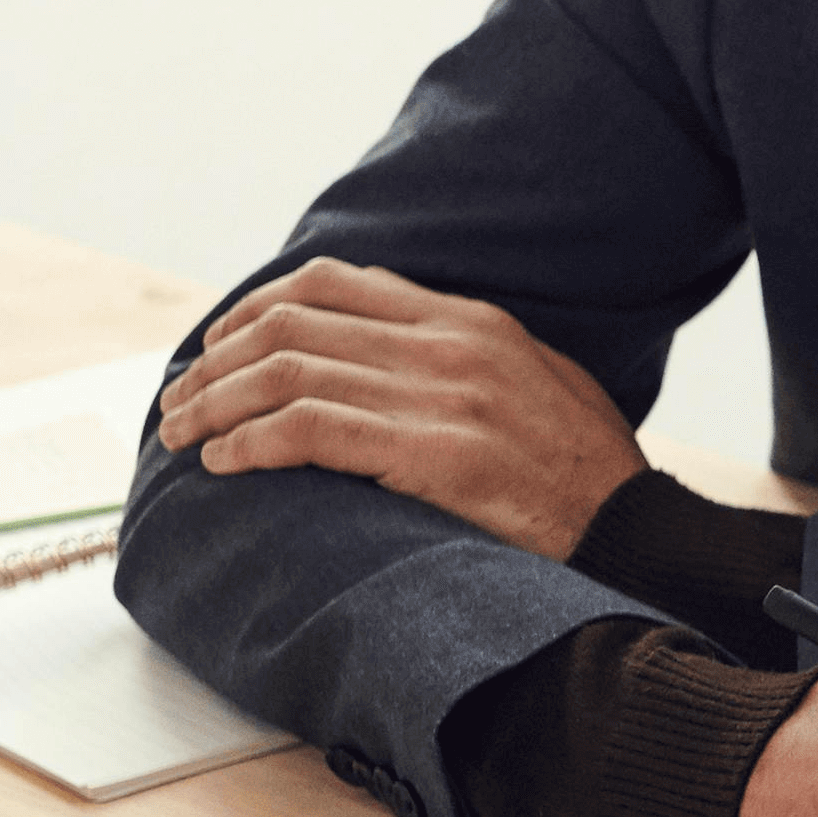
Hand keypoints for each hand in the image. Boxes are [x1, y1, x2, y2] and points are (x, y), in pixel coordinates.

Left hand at [157, 257, 646, 558]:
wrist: (638, 533)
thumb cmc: (589, 477)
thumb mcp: (539, 386)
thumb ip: (468, 361)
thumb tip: (394, 361)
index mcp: (470, 322)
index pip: (332, 284)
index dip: (254, 309)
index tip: (217, 346)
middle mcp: (450, 347)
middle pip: (292, 325)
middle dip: (215, 362)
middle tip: (179, 401)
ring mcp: (444, 398)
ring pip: (286, 374)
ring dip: (216, 405)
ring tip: (182, 437)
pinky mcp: (436, 455)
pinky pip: (310, 430)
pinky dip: (251, 443)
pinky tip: (225, 465)